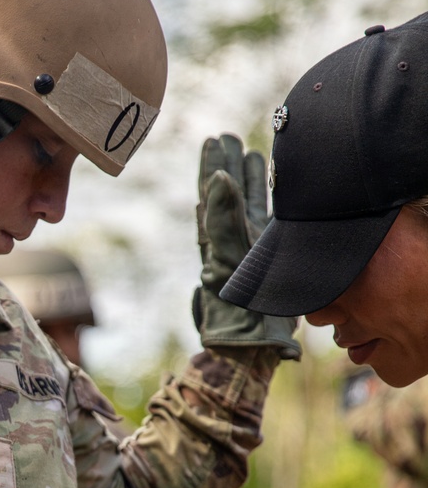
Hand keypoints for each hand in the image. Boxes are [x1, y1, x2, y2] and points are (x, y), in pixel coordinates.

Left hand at [192, 133, 300, 358]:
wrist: (254, 348)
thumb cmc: (237, 309)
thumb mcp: (229, 259)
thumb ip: (224, 218)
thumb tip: (216, 178)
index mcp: (218, 238)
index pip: (213, 193)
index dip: (213, 166)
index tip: (213, 140)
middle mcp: (233, 241)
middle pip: (230, 194)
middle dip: (229, 167)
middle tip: (228, 138)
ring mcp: (251, 250)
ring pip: (250, 206)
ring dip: (250, 182)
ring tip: (250, 155)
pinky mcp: (269, 262)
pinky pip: (267, 225)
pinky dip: (269, 205)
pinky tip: (274, 193)